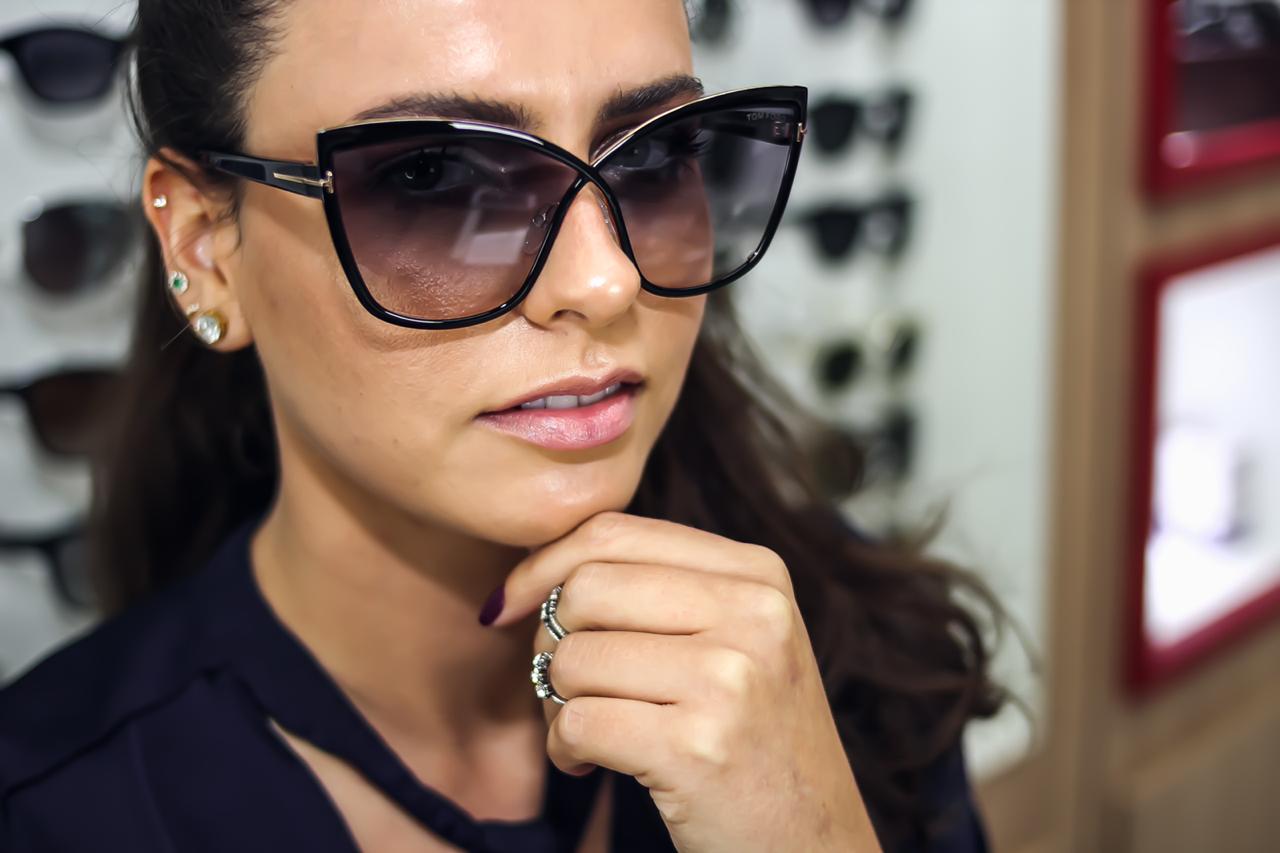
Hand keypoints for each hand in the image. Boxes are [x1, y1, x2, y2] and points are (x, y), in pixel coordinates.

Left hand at [484, 511, 882, 852]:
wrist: (811, 844)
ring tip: (589, 732)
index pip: (614, 533)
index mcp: (758, 574)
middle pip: (585, 588)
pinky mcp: (698, 748)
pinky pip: (577, 723)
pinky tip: (590, 764)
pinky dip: (564, 748)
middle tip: (565, 686)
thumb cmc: (753, 739)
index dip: (543, 564)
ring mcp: (730, 680)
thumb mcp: (738, 640)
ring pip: (573, 657)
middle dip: (549, 640)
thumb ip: (660, 588)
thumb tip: (534, 570)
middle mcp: (753, 615)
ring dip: (555, 704)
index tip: (509, 604)